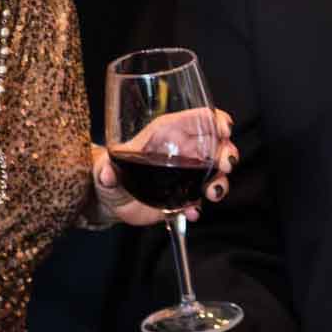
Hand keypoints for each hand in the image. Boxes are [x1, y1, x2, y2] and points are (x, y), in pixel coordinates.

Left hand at [90, 111, 237, 227]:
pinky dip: (199, 207)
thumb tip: (107, 174)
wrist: (111, 200)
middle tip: (224, 165)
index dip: (215, 120)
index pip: (197, 119)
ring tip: (211, 193)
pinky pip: (200, 199)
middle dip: (226, 153)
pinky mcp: (184, 196)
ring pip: (214, 173)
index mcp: (165, 133)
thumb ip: (106, 172)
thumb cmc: (108, 173)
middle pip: (215, 145)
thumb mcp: (105, 169)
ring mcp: (186, 174)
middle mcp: (181, 151)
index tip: (224, 129)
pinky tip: (191, 212)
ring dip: (219, 182)